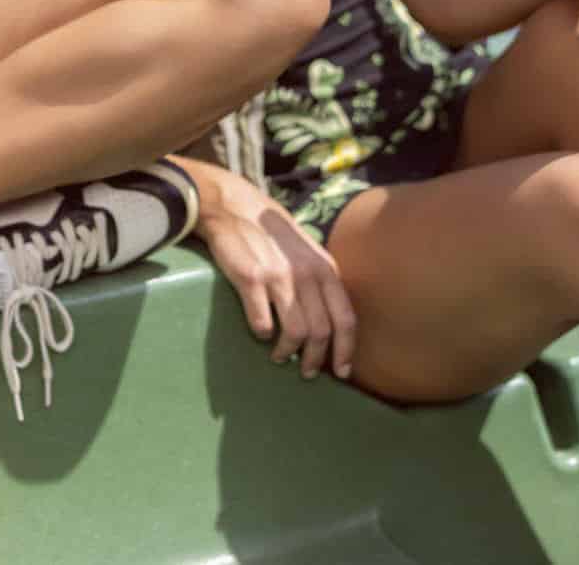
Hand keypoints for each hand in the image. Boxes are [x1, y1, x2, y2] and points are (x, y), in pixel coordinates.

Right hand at [196, 167, 357, 381]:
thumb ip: (320, 282)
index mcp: (325, 268)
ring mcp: (278, 277)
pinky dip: (263, 335)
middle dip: (315, 359)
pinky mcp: (250, 280)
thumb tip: (330, 323)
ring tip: (279, 357)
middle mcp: (306, 274)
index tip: (341, 372)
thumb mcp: (307, 252)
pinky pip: (262, 323)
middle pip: (321, 332)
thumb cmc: (272, 233)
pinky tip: (259, 332)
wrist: (233, 206)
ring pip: (295, 333)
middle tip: (305, 372)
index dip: (346, 351)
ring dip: (288, 352)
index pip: (346, 319)